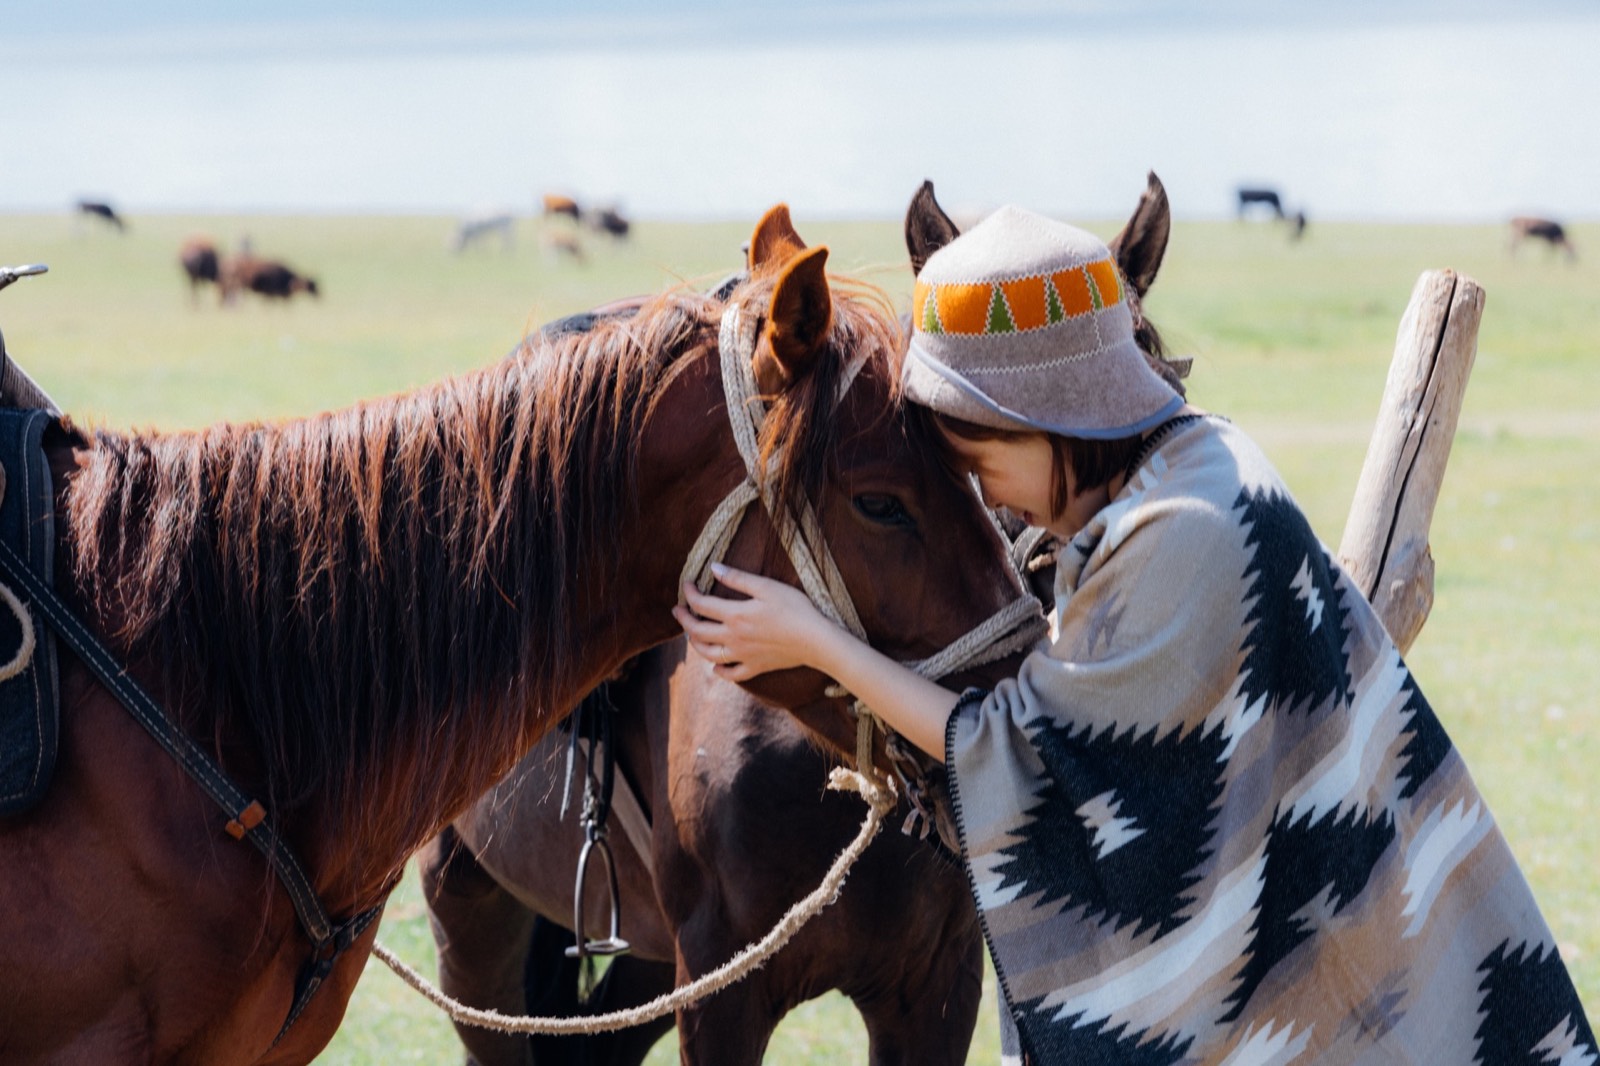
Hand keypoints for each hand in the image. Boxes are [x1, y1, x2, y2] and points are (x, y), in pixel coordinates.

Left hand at [673, 563, 835, 680]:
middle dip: (684, 619)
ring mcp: (743, 655)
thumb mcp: (767, 587)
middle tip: (678, 610)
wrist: (816, 640)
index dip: (690, 593)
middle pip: (698, 631)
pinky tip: (716, 665)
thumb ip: (738, 578)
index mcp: (735, 615)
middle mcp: (733, 638)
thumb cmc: (795, 609)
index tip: (687, 584)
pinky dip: (719, 670)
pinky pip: (730, 674)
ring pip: (708, 654)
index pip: (702, 604)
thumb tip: (713, 568)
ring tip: (691, 635)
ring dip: (695, 644)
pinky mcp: (755, 667)